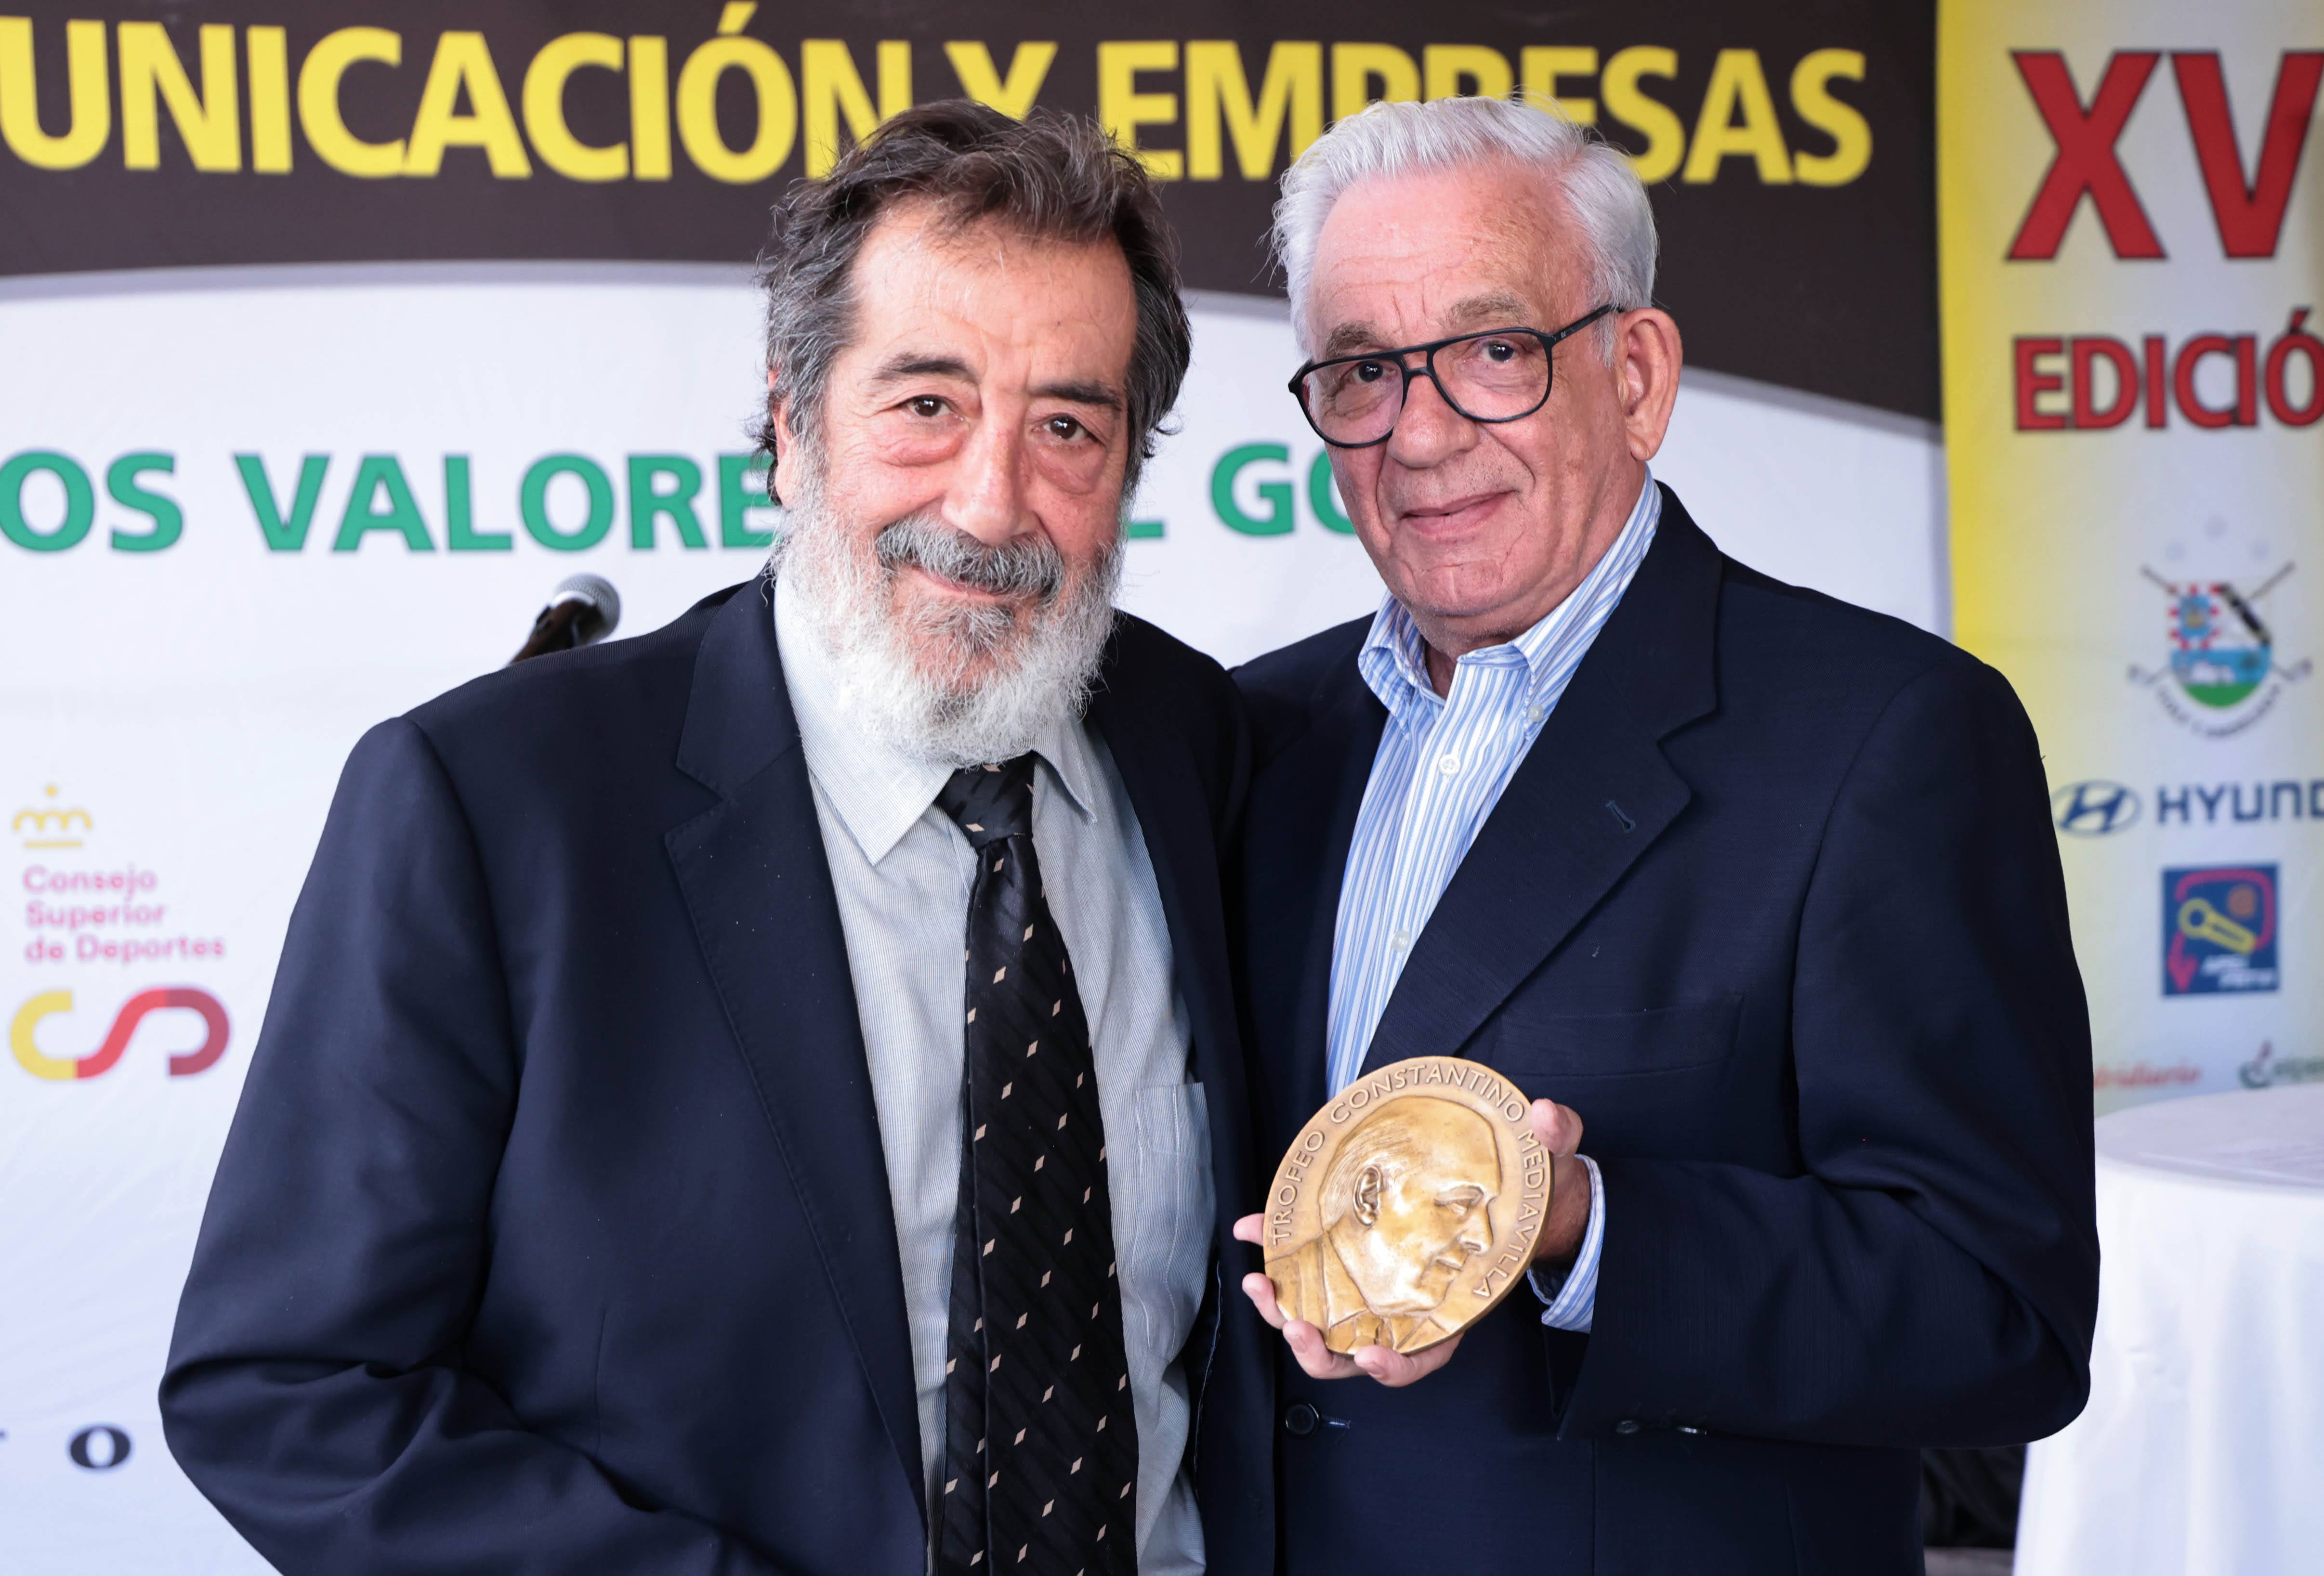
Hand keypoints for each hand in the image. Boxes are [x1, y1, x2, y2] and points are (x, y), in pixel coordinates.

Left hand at [1231, 1095, 1591, 1387]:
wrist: (1512, 1187)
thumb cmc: (1529, 1192)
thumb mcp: (1550, 1162)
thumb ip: (1555, 1137)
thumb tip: (1546, 1115)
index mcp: (1456, 1305)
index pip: (1425, 1355)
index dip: (1397, 1366)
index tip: (1372, 1359)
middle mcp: (1412, 1306)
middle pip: (1358, 1351)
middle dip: (1319, 1349)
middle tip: (1293, 1324)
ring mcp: (1380, 1286)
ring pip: (1326, 1322)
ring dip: (1286, 1313)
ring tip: (1260, 1284)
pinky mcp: (1356, 1257)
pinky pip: (1313, 1269)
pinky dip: (1282, 1254)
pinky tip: (1255, 1227)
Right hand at [1231, 1213, 1464, 1385]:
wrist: (1452, 1258)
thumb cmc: (1390, 1254)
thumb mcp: (1340, 1236)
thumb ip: (1290, 1232)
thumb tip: (1246, 1226)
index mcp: (1329, 1310)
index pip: (1290, 1315)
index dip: (1268, 1303)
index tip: (1254, 1281)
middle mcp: (1352, 1335)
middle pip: (1314, 1350)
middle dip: (1296, 1338)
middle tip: (1289, 1321)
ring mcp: (1384, 1347)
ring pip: (1346, 1366)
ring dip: (1323, 1356)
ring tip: (1315, 1336)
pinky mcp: (1422, 1354)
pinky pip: (1402, 1370)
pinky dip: (1384, 1369)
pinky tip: (1371, 1357)